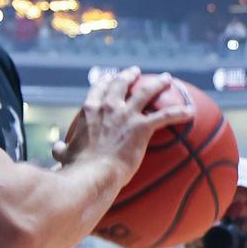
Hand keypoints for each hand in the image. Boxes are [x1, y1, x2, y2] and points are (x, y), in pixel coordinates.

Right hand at [54, 69, 194, 184]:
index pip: (98, 89)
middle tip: (136, 72)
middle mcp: (108, 107)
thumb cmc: (77, 168)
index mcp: (89, 111)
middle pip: (121, 83)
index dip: (105, 81)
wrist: (91, 175)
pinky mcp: (141, 128)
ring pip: (145, 92)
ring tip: (166, 79)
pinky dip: (179, 112)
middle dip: (129, 75)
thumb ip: (61, 149)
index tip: (109, 78)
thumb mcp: (65, 155)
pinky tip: (190, 111)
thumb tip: (56, 148)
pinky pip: (165, 116)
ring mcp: (125, 115)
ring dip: (157, 83)